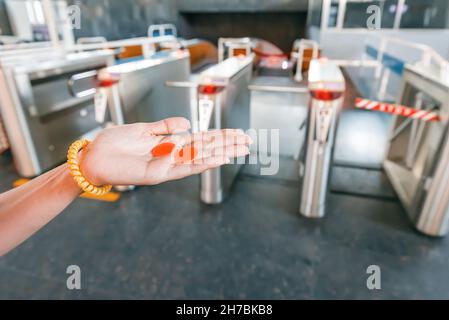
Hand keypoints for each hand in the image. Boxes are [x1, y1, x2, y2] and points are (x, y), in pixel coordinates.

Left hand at [79, 117, 251, 185]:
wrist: (94, 158)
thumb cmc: (115, 144)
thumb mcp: (143, 130)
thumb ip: (165, 127)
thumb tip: (187, 123)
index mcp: (170, 144)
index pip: (201, 139)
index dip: (220, 136)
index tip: (238, 133)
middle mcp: (172, 156)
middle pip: (206, 149)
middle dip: (227, 145)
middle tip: (248, 142)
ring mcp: (166, 166)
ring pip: (199, 159)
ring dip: (219, 154)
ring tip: (238, 150)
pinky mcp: (157, 174)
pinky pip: (182, 168)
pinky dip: (200, 163)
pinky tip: (218, 158)